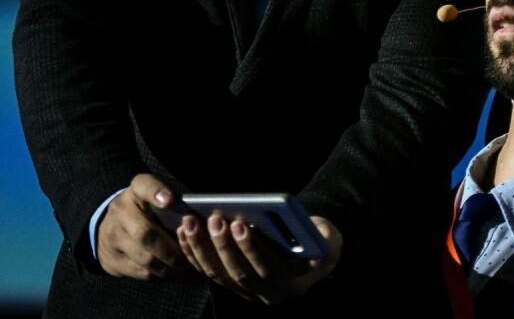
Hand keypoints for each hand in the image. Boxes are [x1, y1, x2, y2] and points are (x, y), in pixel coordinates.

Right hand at [97, 173, 190, 279]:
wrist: (108, 228)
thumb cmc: (144, 210)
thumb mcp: (155, 198)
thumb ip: (173, 203)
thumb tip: (200, 221)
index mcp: (136, 191)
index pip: (144, 186)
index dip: (156, 193)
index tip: (169, 201)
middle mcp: (121, 211)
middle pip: (146, 233)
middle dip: (172, 250)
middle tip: (190, 257)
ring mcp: (112, 236)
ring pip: (145, 258)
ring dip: (169, 266)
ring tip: (187, 269)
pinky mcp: (111, 259)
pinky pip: (140, 272)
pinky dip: (160, 274)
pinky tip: (173, 274)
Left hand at [177, 213, 342, 304]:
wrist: (313, 255)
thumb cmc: (320, 241)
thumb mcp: (328, 237)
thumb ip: (317, 233)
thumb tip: (291, 219)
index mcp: (294, 284)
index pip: (270, 270)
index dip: (253, 248)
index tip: (240, 223)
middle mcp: (269, 295)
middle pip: (240, 274)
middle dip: (223, 245)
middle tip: (214, 218)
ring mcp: (248, 293)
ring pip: (218, 275)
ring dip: (202, 248)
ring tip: (192, 221)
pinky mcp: (232, 285)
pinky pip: (207, 272)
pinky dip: (193, 252)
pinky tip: (185, 231)